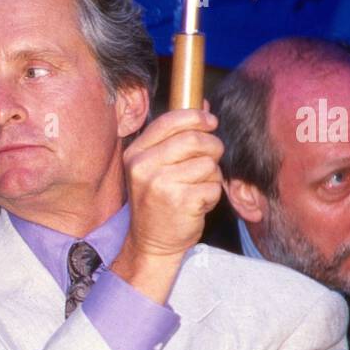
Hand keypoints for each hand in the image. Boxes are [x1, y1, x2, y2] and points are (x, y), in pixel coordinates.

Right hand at [118, 105, 222, 257]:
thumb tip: (203, 106)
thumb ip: (175, 136)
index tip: (210, 122)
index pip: (171, 121)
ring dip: (211, 178)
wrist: (151, 243)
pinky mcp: (180, 202)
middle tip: (209, 161)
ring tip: (195, 189)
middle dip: (211, 148)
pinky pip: (213, 187)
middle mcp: (144, 166)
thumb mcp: (155, 167)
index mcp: (136, 154)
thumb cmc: (157, 202)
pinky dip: (211, 196)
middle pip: (195, 139)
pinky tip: (197, 204)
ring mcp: (161, 184)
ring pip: (208, 164)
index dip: (197, 117)